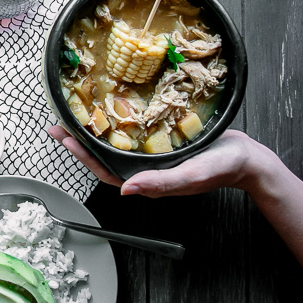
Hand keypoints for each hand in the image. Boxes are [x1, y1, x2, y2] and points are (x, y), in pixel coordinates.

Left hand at [48, 126, 260, 196]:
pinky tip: (105, 113)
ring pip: (112, 146)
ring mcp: (149, 156)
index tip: (65, 138)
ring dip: (91, 132)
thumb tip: (126, 189)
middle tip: (56, 124)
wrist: (245, 158)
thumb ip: (160, 183)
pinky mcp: (157, 143)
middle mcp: (142, 168)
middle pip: (101, 157)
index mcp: (146, 180)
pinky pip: (129, 135)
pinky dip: (113, 125)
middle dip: (78, 141)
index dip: (82, 156)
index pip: (104, 170)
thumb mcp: (191, 176)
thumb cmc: (221, 167)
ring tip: (72, 117)